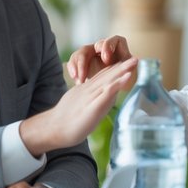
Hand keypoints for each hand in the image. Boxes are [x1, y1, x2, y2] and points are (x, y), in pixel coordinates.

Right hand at [20, 57, 137, 155]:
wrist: (53, 129)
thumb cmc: (66, 121)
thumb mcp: (79, 105)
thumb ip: (90, 99)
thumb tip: (104, 98)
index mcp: (86, 90)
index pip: (102, 76)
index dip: (114, 69)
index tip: (126, 61)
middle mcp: (89, 90)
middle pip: (107, 75)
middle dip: (122, 66)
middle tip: (135, 58)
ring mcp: (90, 97)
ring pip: (108, 80)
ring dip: (122, 70)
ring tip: (134, 61)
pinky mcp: (92, 107)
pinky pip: (106, 93)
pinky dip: (117, 84)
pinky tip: (127, 77)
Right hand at [66, 36, 132, 83]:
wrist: (114, 87)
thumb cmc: (124, 77)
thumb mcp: (129, 73)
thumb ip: (130, 67)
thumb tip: (135, 60)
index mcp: (118, 48)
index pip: (114, 40)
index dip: (108, 46)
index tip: (106, 58)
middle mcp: (104, 47)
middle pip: (93, 46)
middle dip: (90, 57)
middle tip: (88, 71)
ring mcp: (92, 52)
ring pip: (82, 52)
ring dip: (78, 66)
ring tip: (79, 80)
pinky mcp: (82, 61)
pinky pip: (74, 61)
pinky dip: (73, 70)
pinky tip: (76, 80)